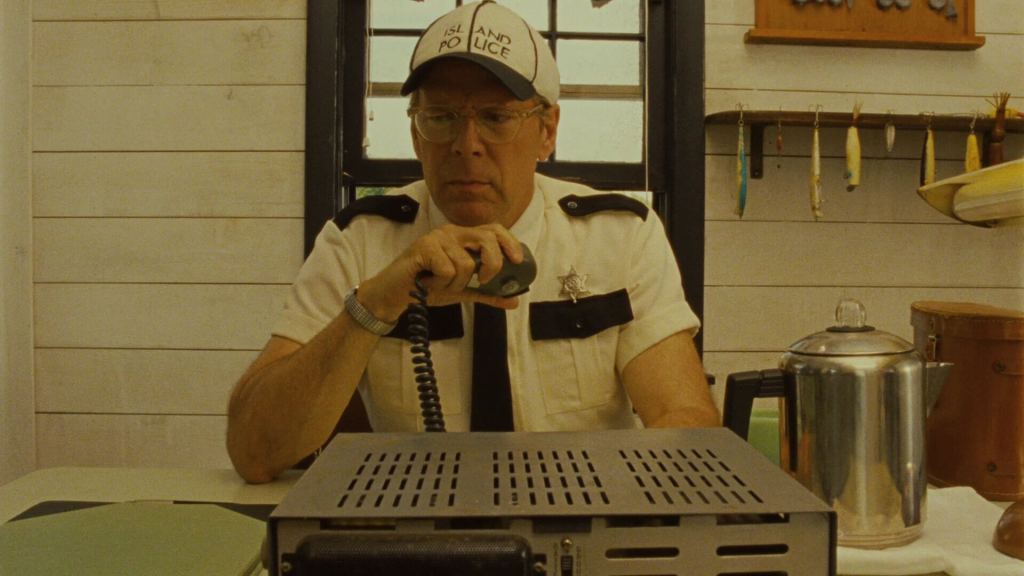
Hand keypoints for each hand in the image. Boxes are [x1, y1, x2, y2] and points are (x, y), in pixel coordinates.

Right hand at [357, 223, 524, 321]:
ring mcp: (438, 237)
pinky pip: (448, 269)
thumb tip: (515, 301)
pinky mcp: (424, 246)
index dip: (509, 242)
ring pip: (466, 264)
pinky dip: (440, 284)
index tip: (518, 261)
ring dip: (455, 284)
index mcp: (463, 237)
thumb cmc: (428, 287)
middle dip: (491, 264)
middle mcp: (452, 232)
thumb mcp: (463, 291)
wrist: (395, 295)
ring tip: (439, 284)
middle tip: (482, 281)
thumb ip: (488, 294)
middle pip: (486, 239)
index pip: (493, 230)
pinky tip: (427, 283)